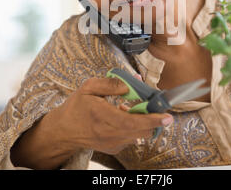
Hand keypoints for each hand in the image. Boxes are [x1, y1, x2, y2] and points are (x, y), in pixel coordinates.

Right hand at [47, 77, 172, 155]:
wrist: (64, 130)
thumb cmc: (76, 107)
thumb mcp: (88, 87)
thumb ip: (110, 83)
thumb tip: (129, 84)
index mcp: (101, 116)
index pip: (131, 122)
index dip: (151, 120)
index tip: (166, 116)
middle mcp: (108, 133)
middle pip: (140, 131)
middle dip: (155, 121)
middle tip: (161, 110)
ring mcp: (112, 143)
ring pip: (139, 135)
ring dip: (145, 123)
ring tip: (134, 110)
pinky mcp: (114, 148)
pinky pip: (133, 138)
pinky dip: (136, 128)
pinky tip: (125, 118)